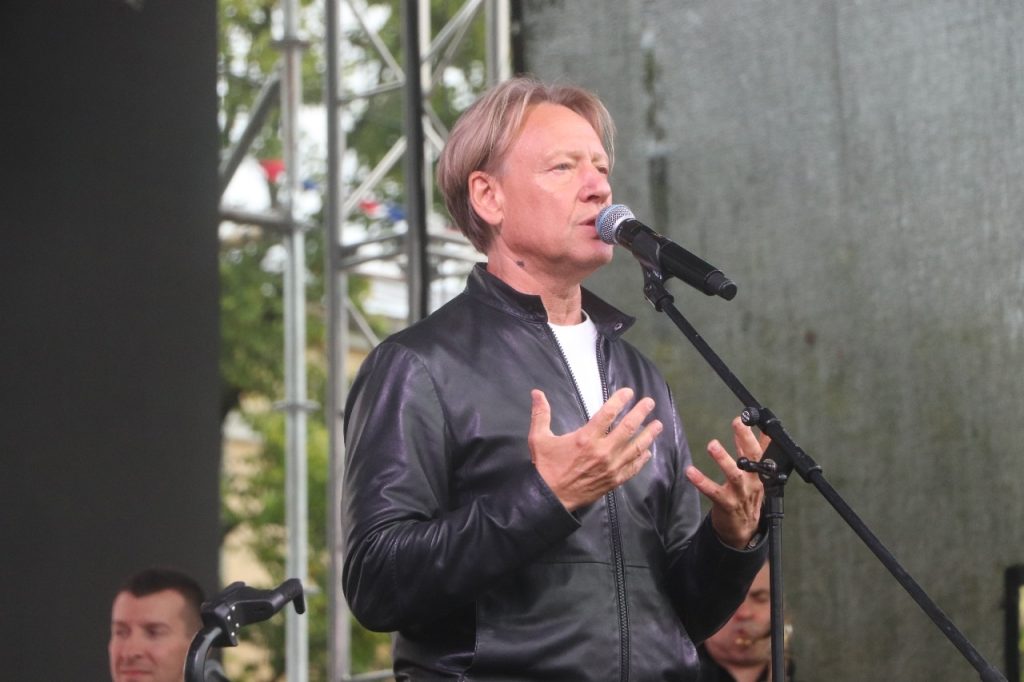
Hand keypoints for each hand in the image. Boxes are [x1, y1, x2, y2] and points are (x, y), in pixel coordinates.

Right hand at [529, 387, 662, 510]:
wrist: (550, 498)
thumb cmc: (546, 466)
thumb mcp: (539, 438)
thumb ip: (541, 414)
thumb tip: (536, 392)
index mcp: (585, 438)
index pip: (608, 414)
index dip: (620, 400)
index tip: (628, 392)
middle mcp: (602, 451)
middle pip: (628, 428)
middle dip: (640, 413)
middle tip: (649, 403)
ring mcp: (611, 467)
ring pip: (636, 448)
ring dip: (648, 435)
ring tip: (658, 425)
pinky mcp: (614, 480)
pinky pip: (633, 468)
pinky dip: (642, 459)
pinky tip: (648, 452)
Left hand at [685, 416, 767, 548]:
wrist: (744, 530)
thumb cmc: (748, 497)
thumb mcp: (757, 475)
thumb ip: (758, 452)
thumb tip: (765, 432)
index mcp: (759, 473)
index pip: (758, 450)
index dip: (752, 434)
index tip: (744, 417)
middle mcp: (753, 482)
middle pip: (752, 459)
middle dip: (745, 440)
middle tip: (737, 423)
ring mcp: (740, 494)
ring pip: (734, 475)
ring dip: (724, 459)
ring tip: (712, 445)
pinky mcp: (726, 504)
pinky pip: (713, 492)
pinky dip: (702, 482)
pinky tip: (690, 471)